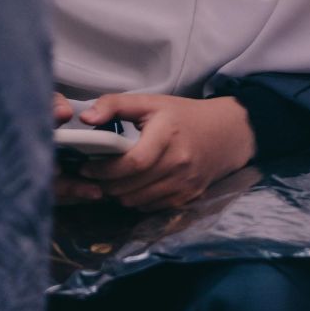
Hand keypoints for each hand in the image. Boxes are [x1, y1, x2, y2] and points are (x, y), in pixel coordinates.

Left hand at [60, 92, 254, 212]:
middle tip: (94, 175)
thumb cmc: (182, 116)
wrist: (224, 134)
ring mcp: (185, 184)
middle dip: (106, 184)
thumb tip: (85, 117)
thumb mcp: (150, 102)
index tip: (87, 167)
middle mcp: (179, 163)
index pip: (133, 162)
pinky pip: (151, 208)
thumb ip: (115, 104)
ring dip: (119, 195)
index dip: (105, 169)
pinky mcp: (187, 198)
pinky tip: (132, 186)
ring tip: (111, 181)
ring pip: (138, 201)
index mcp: (167, 135)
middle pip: (132, 186)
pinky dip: (136, 200)